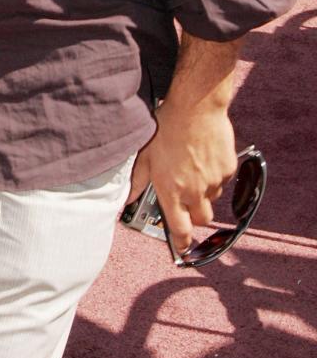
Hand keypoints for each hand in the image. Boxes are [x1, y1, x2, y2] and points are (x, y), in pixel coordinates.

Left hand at [127, 100, 236, 253]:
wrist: (196, 107)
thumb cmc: (167, 126)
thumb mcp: (145, 154)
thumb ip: (138, 179)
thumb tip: (128, 197)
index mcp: (171, 189)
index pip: (179, 229)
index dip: (182, 244)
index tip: (183, 250)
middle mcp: (194, 191)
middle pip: (201, 220)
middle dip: (195, 216)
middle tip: (187, 199)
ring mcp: (213, 181)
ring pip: (212, 198)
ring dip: (204, 192)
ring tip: (192, 167)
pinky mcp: (228, 170)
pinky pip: (223, 181)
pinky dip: (214, 175)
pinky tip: (204, 156)